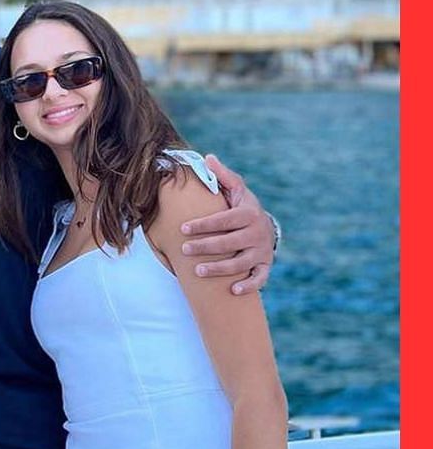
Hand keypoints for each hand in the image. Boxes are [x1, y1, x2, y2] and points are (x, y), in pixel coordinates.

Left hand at [179, 154, 274, 294]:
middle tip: (184, 249)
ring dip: (220, 268)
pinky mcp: (265, 266)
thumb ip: (222, 177)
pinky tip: (233, 291)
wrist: (266, 227)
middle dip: (206, 246)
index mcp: (249, 214)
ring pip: (241, 263)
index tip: (183, 228)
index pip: (224, 219)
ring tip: (197, 270)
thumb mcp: (236, 190)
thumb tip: (207, 157)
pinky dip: (249, 285)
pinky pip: (260, 278)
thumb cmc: (242, 208)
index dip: (204, 224)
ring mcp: (262, 251)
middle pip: (230, 242)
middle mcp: (257, 233)